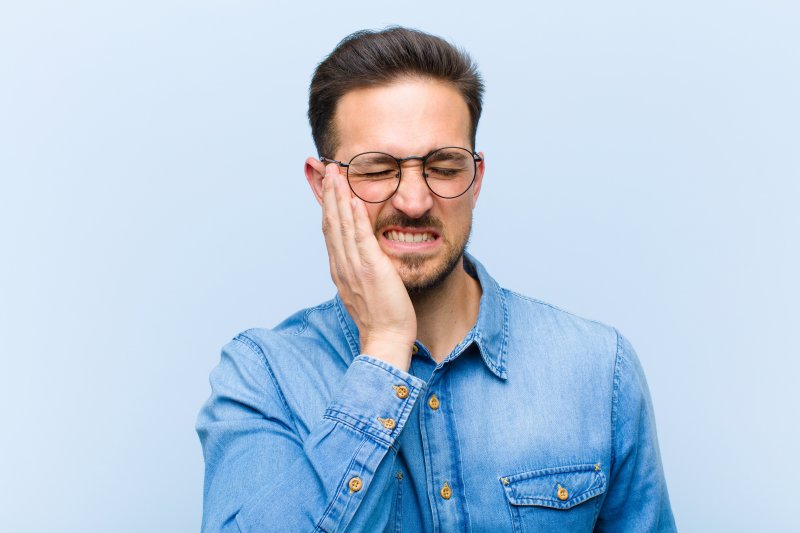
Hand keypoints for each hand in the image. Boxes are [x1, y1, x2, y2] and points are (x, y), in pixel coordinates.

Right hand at [321, 164, 416, 370]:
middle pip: (331, 222)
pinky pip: (360, 236)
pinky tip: (354, 197)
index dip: (328, 206)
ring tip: (337, 173)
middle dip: (329, 193)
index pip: (330, 231)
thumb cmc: (381, 318)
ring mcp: (354, 266)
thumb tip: (363, 259)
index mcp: (340, 270)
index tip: (328, 185)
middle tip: (328, 168)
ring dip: (338, 196)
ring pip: (342, 225)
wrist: (385, 339)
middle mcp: (342, 265)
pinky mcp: (371, 268)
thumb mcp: (365, 290)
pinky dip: (355, 216)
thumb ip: (362, 271)